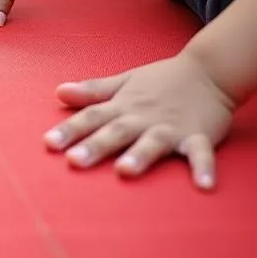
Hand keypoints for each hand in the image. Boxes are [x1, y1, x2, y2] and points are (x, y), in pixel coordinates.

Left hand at [43, 51, 236, 189]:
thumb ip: (93, 91)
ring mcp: (171, 126)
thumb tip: (58, 92)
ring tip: (124, 171)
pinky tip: (203, 186)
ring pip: (153, 142)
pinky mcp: (199, 136)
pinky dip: (203, 168)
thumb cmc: (161, 80)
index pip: (92, 117)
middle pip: (116, 131)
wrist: (208, 71)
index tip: (49, 144)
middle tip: (73, 161)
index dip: (70, 130)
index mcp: (124, 105)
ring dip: (140, 156)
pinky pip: (201, 153)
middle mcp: (143, 116)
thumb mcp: (124, 82)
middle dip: (94, 146)